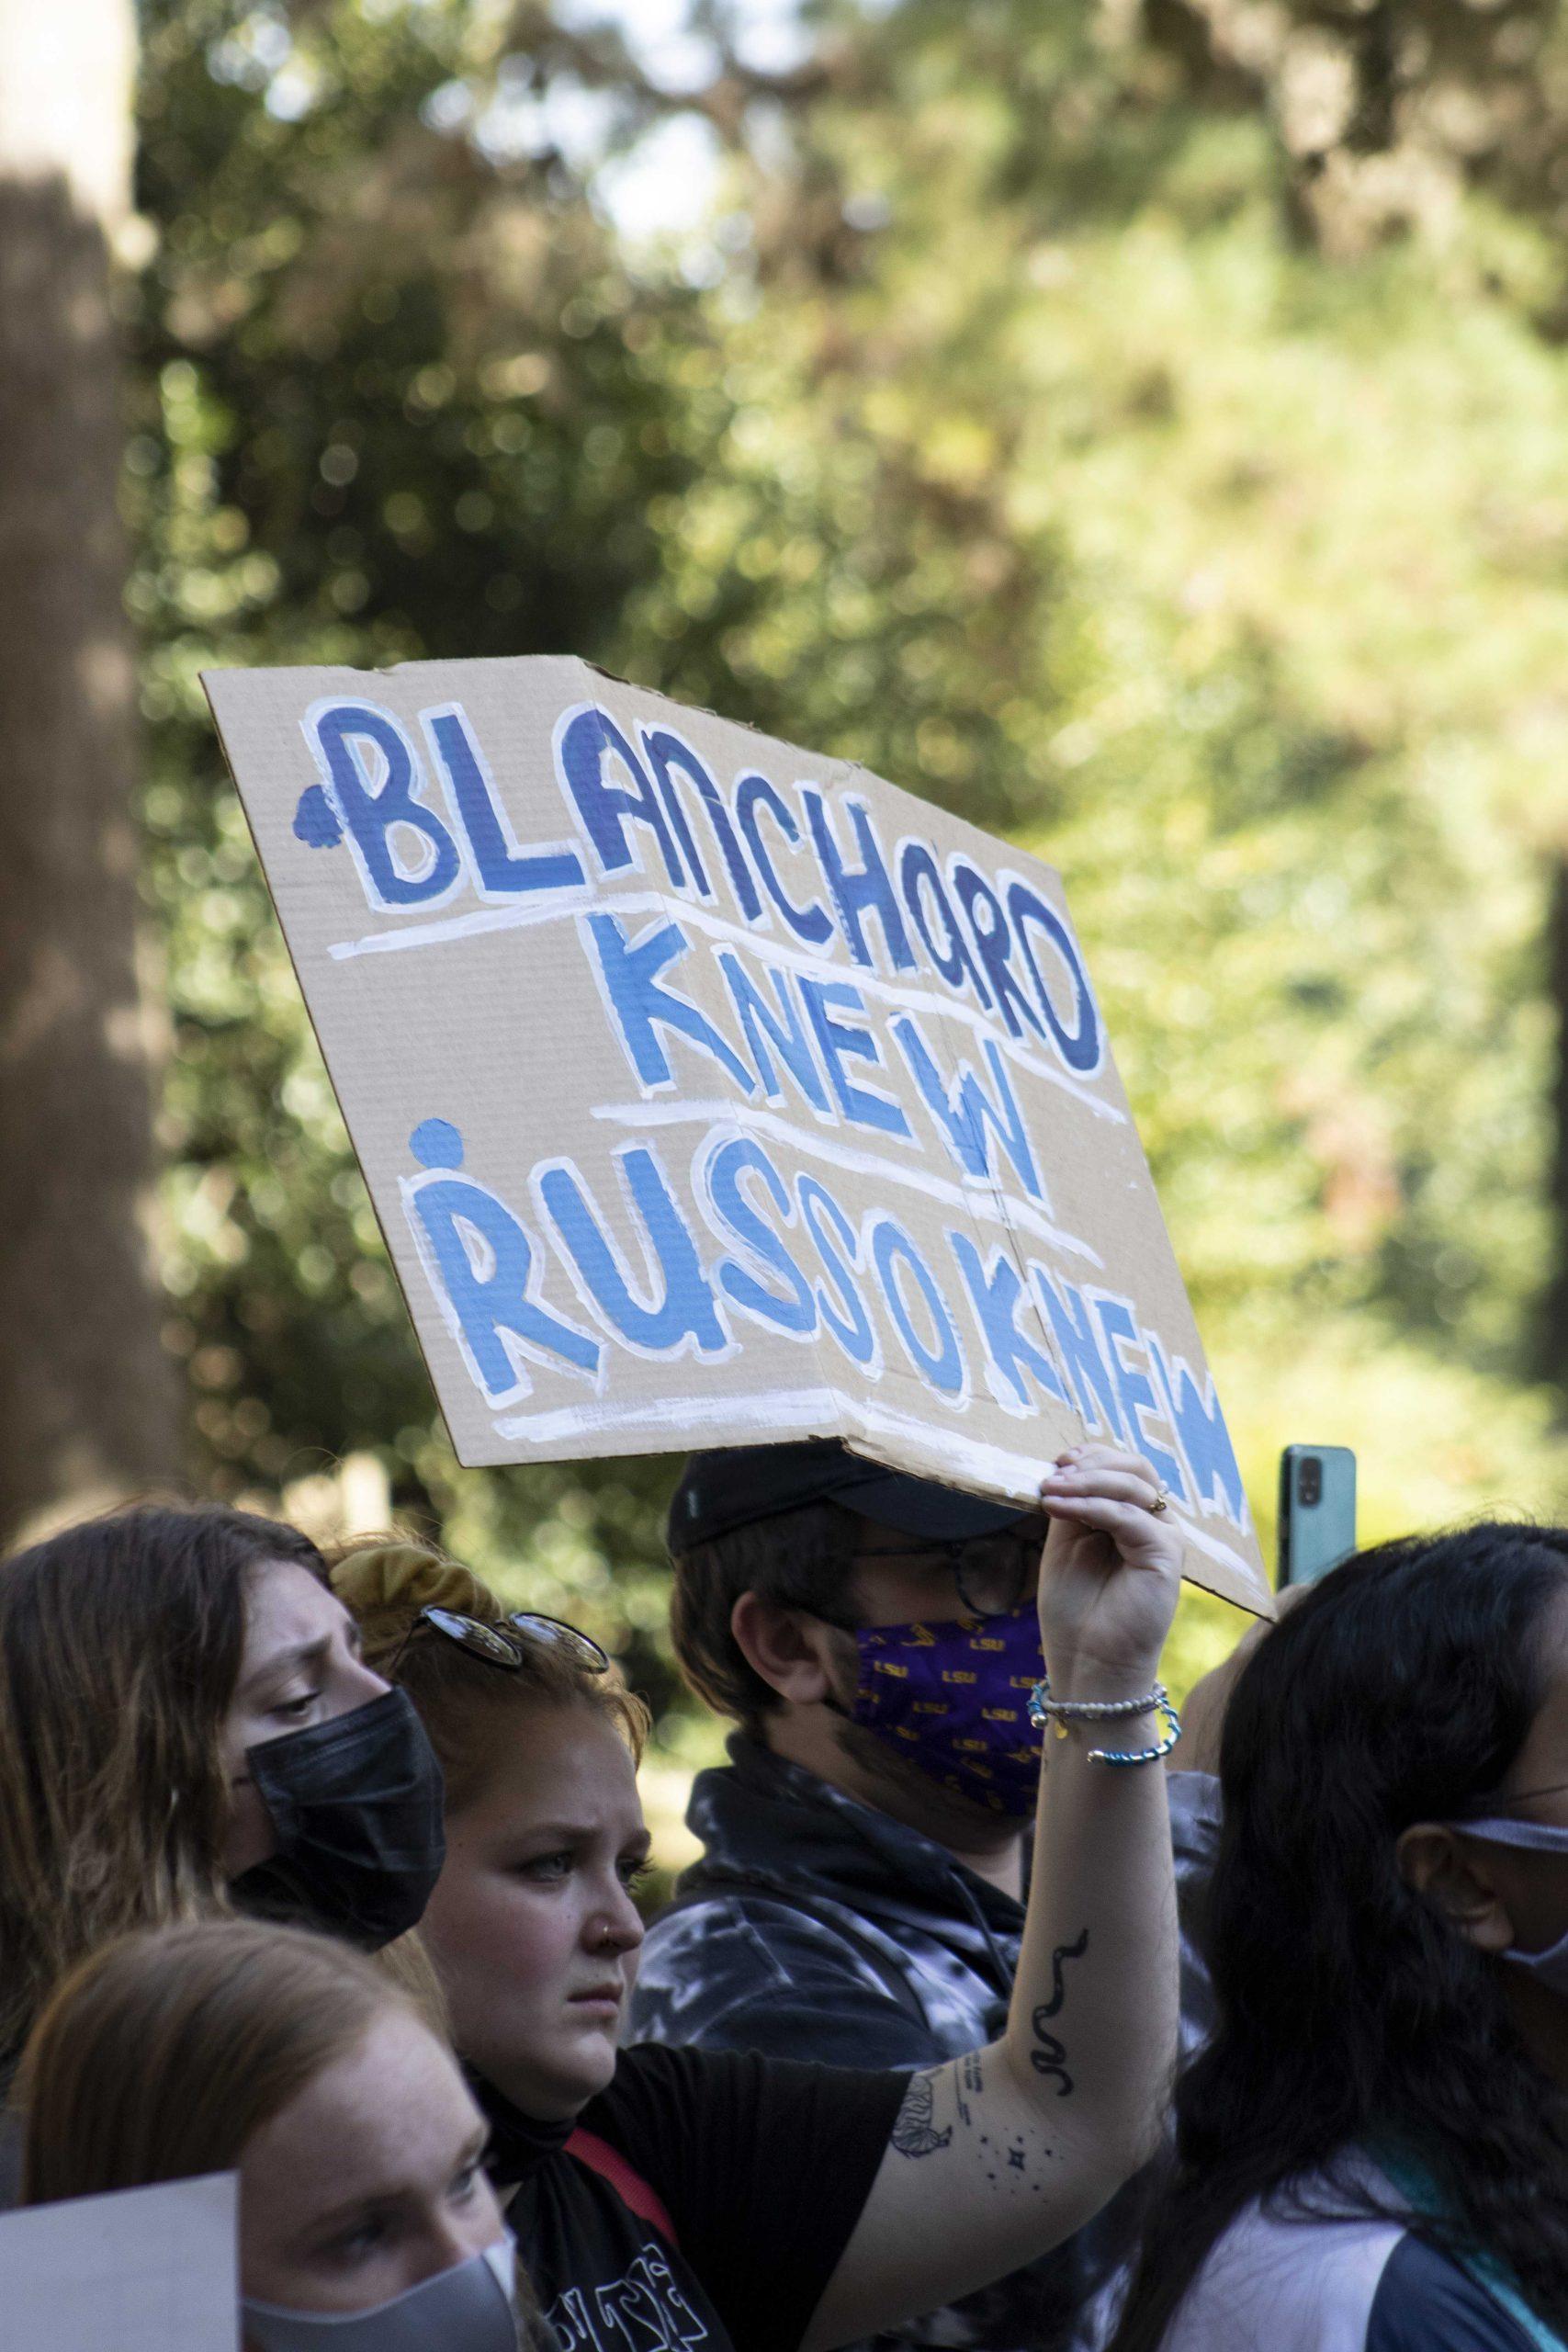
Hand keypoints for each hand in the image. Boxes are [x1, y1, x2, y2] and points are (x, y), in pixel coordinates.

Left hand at [1034, 1444, 1182, 1693]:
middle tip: (1054, 1474)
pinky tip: (1057, 1506)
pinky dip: (1091, 1506)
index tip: (1057, 1460)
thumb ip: (1072, 1504)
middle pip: (1135, 1468)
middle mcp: (1153, 1524)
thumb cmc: (1075, 1609)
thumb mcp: (1065, 1542)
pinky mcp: (1167, 1556)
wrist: (1088, 1662)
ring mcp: (1163, 1538)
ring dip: (1086, 1481)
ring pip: (1133, 1486)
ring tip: (1049, 1490)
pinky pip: (1129, 1517)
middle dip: (1092, 1463)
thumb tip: (1065, 1466)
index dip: (1092, 1456)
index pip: (1123, 1468)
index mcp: (1131, 1519)